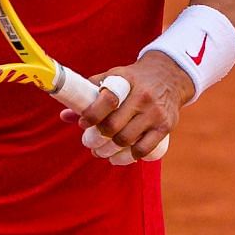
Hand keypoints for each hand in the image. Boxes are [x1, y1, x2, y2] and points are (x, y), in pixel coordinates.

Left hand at [59, 55, 190, 161]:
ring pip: (126, 140)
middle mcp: (142, 97)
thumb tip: (65, 116)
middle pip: (113, 126)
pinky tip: (118, 157)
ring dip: (109, 151)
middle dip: (96, 139)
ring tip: (100, 152)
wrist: (170, 76)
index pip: (107, 100)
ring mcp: (156, 113)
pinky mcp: (166, 127)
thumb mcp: (112, 78)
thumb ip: (90, 95)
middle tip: (89, 142)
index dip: (91, 115)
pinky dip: (128, 157)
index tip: (84, 123)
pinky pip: (144, 149)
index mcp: (126, 81)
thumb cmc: (133, 80)